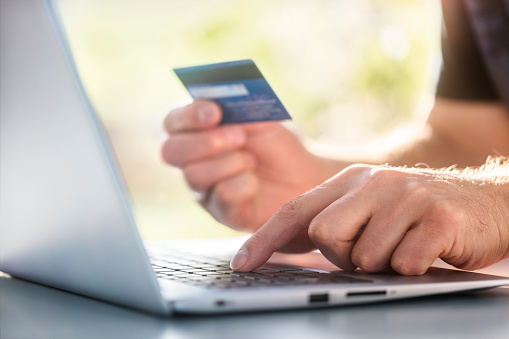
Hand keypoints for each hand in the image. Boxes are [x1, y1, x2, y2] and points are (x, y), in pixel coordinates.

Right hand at [161, 100, 333, 249]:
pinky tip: (256, 183)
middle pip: (170, 151)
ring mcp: (204, 190)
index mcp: (197, 134)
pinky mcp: (223, 213)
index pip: (172, 122)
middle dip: (204, 142)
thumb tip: (221, 99)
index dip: (188, 116)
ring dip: (230, 162)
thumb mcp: (261, 119)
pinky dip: (245, 184)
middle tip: (238, 136)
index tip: (215, 112)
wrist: (304, 177)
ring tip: (252, 161)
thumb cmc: (277, 146)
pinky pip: (222, 196)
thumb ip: (239, 107)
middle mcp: (192, 162)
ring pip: (194, 175)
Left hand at [230, 164, 508, 274]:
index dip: (266, 238)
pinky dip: (411, 268)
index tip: (243, 263)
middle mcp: (374, 182)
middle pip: (324, 233)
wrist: (489, 204)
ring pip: (363, 254)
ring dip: (381, 265)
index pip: (296, 209)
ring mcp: (406, 196)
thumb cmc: (420, 215)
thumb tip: (286, 248)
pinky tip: (426, 253)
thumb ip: (334, 223)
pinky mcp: (437, 216)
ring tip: (404, 249)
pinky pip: (404, 262)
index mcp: (351, 181)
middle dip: (342, 256)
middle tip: (371, 253)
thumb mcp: (372, 211)